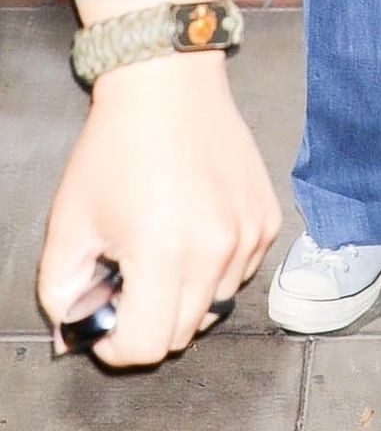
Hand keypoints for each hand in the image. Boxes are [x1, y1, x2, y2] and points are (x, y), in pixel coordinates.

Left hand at [38, 52, 280, 368]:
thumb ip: (63, 292)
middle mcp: (216, 248)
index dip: (116, 344)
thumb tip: (77, 335)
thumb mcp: (69, 222)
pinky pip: (241, 272)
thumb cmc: (116, 147)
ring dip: (185, 293)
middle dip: (149, 319)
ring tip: (162, 246)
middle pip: (182, 333)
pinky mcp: (268, 218)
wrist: (168, 82)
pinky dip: (215, 267)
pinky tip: (192, 227)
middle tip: (129, 276)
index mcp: (163, 251)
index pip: (147, 348)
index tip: (106, 316)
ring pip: (214, 305)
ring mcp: (249, 233)